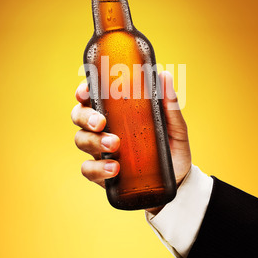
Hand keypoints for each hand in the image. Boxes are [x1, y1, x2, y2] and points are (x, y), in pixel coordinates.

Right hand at [71, 71, 191, 211]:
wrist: (177, 181)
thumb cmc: (172, 148)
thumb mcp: (174, 126)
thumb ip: (169, 104)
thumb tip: (164, 76)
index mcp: (117, 112)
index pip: (93, 96)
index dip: (84, 91)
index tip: (85, 92)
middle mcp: (105, 128)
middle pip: (80, 115)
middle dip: (86, 117)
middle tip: (101, 123)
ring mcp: (101, 150)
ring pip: (81, 139)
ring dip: (94, 141)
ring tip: (114, 146)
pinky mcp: (102, 172)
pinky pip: (88, 169)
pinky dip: (98, 168)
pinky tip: (115, 168)